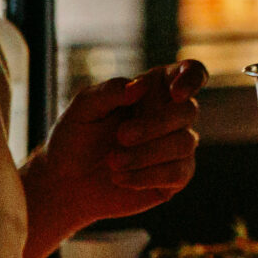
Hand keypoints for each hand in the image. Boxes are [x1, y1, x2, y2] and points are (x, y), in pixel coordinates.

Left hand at [21, 60, 207, 257]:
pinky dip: (146, 175)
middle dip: (156, 124)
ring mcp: (177, 146)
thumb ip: (111, 91)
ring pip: (184, 143)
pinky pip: (178, 173)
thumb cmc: (75, 140)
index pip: (191, 73)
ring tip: (113, 163)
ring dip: (146, 153)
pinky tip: (120, 178)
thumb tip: (141, 85)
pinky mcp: (175, 177)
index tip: (176, 94)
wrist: (64, 185)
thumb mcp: (83, 109)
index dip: (192, 78)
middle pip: (188, 110)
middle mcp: (171, 115)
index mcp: (155, 90)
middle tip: (121, 136)